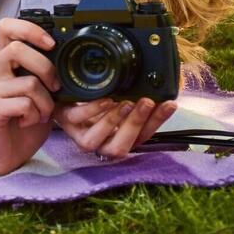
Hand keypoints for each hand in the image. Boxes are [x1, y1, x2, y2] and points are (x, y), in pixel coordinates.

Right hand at [0, 17, 60, 174]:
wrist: (7, 152)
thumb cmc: (26, 119)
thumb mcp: (42, 91)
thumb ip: (45, 72)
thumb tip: (70, 58)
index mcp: (4, 61)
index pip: (6, 27)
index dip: (29, 29)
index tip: (50, 43)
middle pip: (17, 49)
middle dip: (46, 69)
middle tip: (55, 88)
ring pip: (29, 82)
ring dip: (46, 103)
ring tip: (40, 114)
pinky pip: (24, 104)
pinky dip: (34, 116)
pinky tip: (27, 122)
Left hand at [54, 96, 176, 158]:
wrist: (63, 92)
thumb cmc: (96, 98)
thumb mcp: (120, 98)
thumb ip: (136, 97)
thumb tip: (162, 86)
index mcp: (119, 137)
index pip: (143, 136)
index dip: (158, 121)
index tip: (169, 103)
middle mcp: (101, 142)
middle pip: (121, 147)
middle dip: (137, 124)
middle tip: (146, 102)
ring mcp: (80, 134)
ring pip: (96, 141)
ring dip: (115, 121)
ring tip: (126, 102)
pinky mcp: (65, 121)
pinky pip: (78, 119)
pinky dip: (93, 110)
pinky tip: (104, 99)